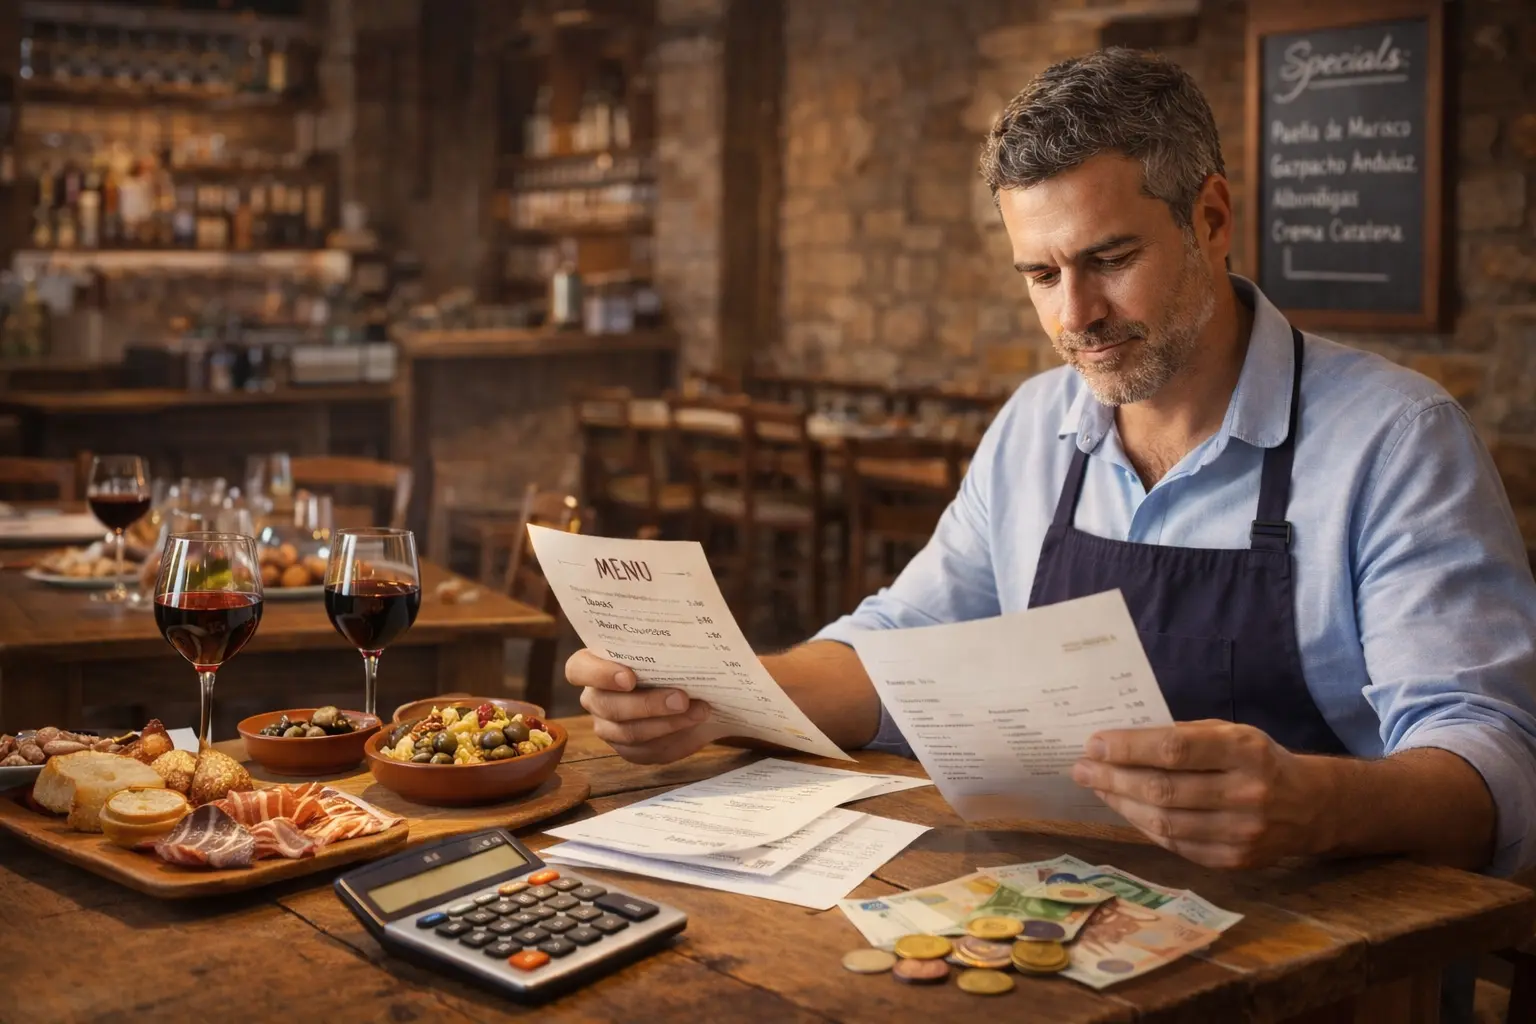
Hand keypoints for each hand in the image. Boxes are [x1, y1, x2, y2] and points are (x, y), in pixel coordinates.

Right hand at [565, 649, 712, 763]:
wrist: (694, 689)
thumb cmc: (674, 658)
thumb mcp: (669, 643)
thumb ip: (667, 637)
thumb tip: (688, 621)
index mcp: (594, 664)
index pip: (578, 669)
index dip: (599, 675)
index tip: (630, 677)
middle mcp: (596, 698)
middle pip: (608, 706)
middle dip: (647, 704)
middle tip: (682, 697)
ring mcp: (609, 727)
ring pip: (628, 733)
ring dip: (667, 724)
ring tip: (698, 711)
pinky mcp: (630, 750)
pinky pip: (647, 752)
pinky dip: (674, 740)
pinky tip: (696, 727)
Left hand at [1070, 720, 1328, 868]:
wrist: (1312, 807)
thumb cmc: (1258, 760)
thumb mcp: (1231, 733)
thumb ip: (1183, 736)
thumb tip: (1119, 743)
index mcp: (1245, 751)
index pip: (1174, 749)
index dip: (1128, 748)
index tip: (1094, 744)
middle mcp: (1247, 793)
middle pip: (1164, 790)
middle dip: (1113, 778)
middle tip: (1082, 769)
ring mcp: (1242, 833)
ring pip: (1165, 822)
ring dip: (1121, 804)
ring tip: (1097, 787)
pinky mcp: (1235, 861)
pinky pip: (1176, 844)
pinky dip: (1144, 826)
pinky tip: (1126, 809)